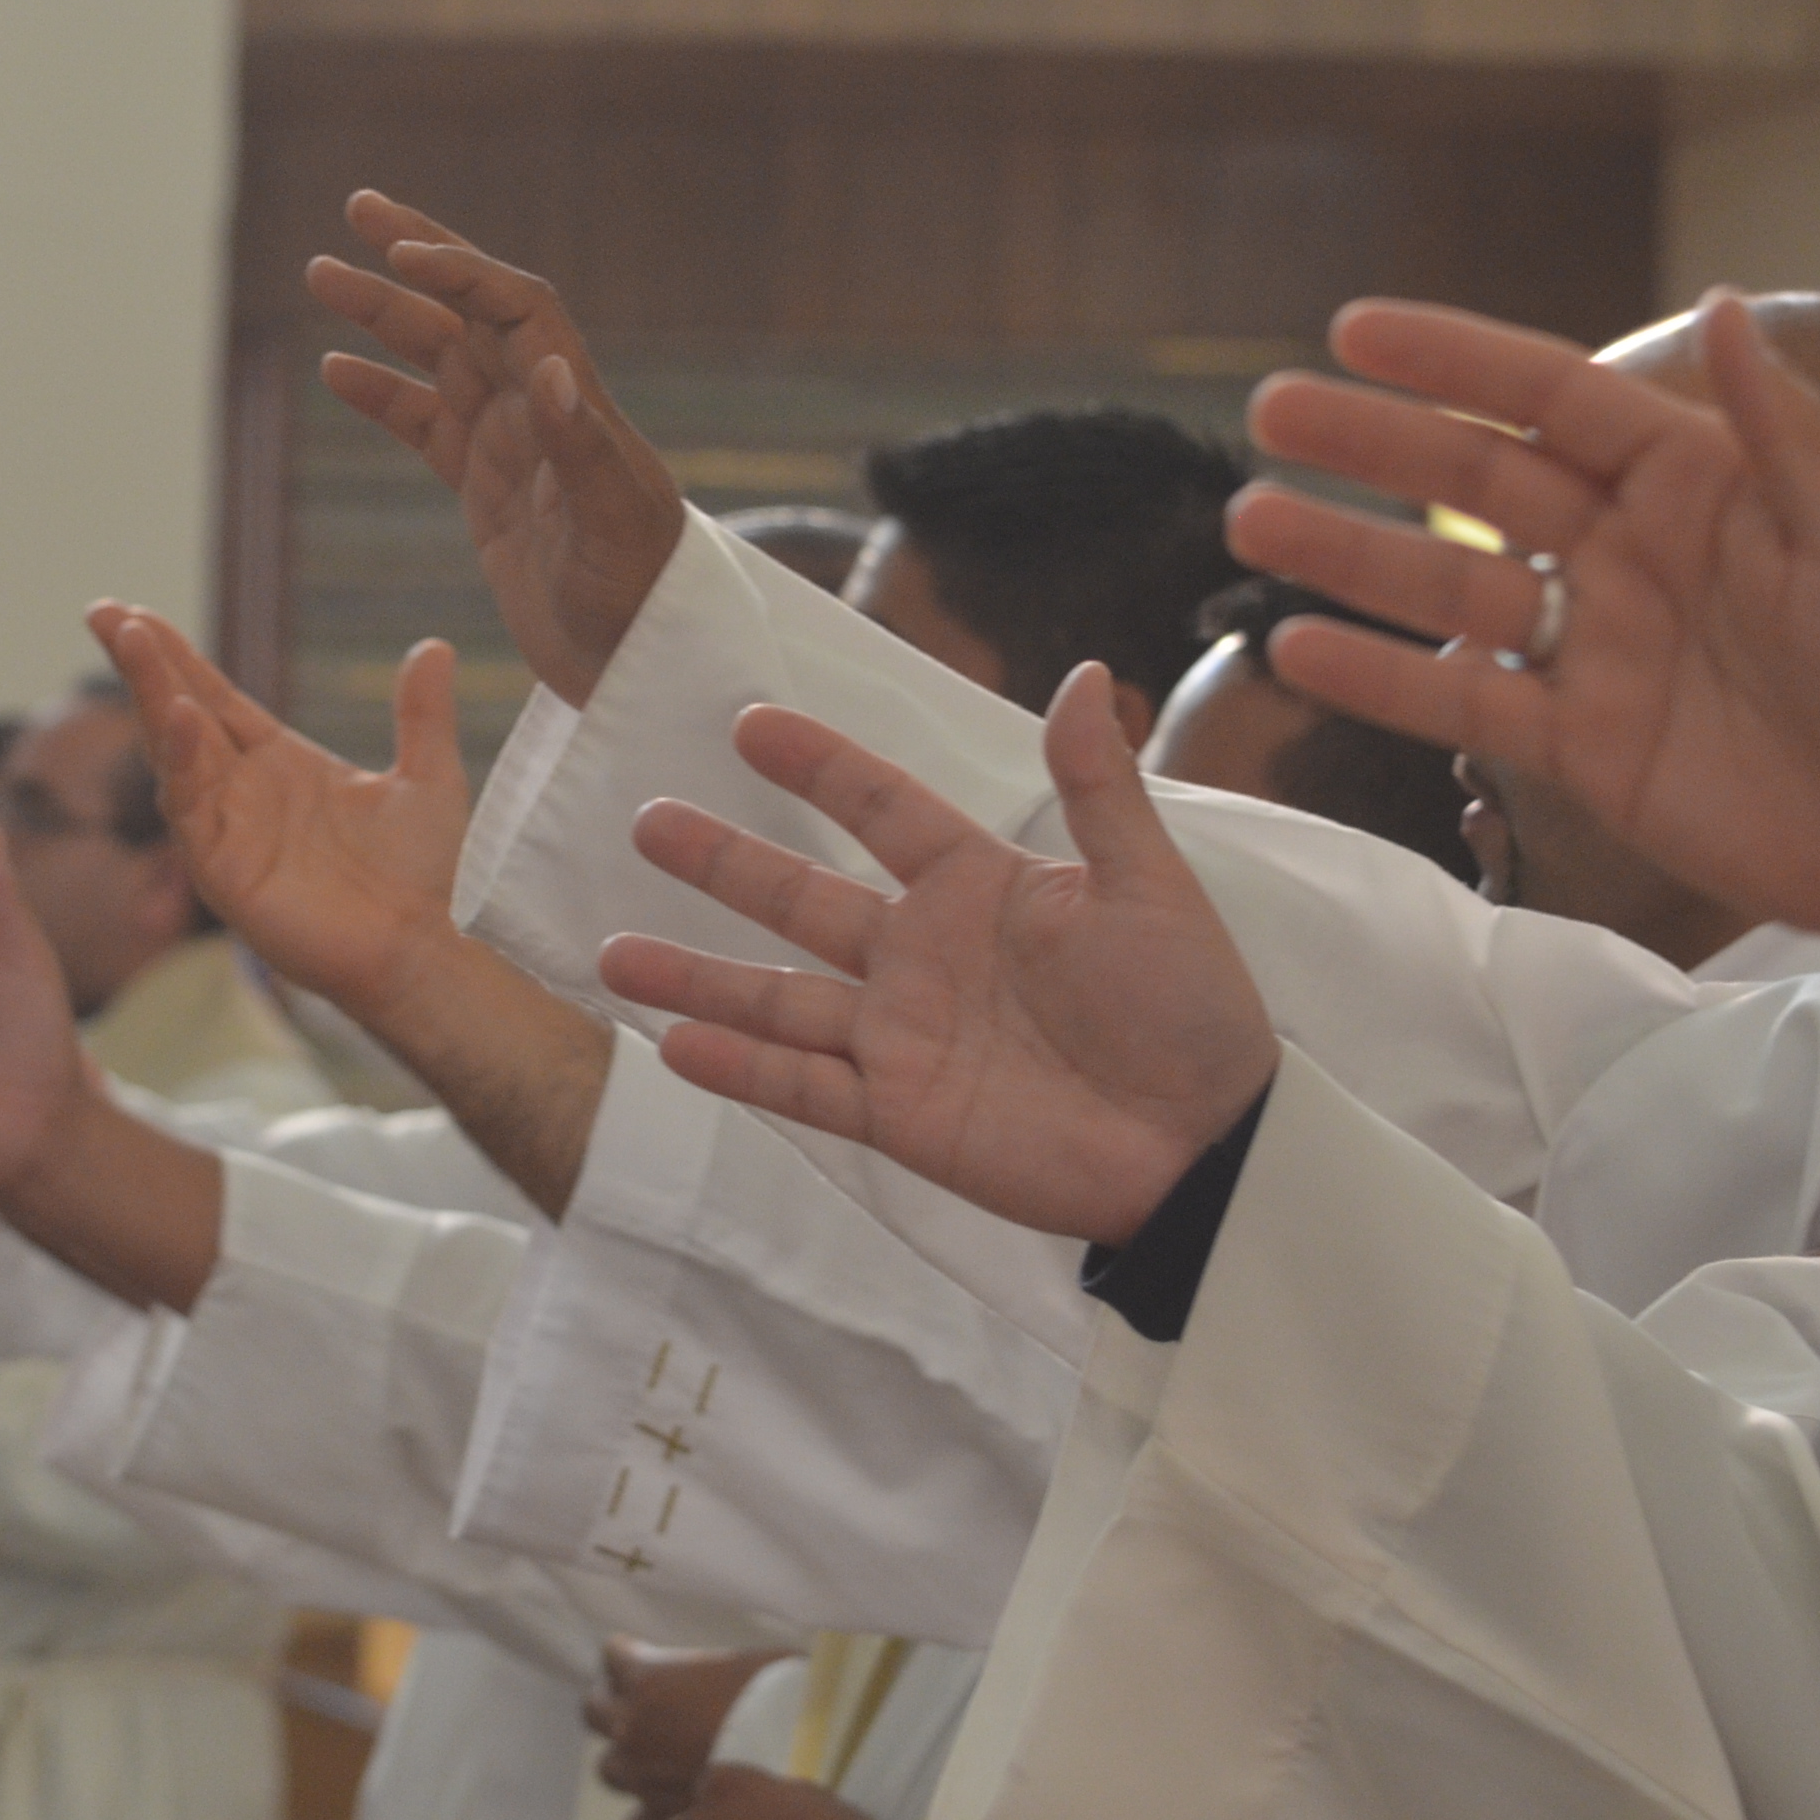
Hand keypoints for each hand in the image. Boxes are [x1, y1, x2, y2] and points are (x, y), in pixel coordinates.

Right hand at [89, 604, 469, 1022]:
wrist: (425, 947)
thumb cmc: (423, 877)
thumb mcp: (427, 777)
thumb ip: (421, 714)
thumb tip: (435, 646)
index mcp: (279, 765)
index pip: (214, 698)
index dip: (177, 657)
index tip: (136, 613)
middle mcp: (242, 793)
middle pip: (178, 714)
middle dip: (142, 664)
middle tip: (105, 611)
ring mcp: (226, 832)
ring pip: (173, 754)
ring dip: (153, 696)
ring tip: (135, 640)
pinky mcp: (222, 872)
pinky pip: (190, 809)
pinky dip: (181, 761)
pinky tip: (180, 715)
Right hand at [305, 191, 685, 702]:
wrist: (640, 661)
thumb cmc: (641, 595)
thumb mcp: (613, 526)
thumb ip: (581, 448)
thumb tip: (551, 370)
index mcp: (574, 405)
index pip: (517, 308)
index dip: (462, 271)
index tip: (401, 252)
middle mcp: (542, 409)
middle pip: (470, 309)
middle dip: (416, 256)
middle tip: (356, 207)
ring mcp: (510, 446)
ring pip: (437, 357)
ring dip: (382, 315)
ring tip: (320, 275)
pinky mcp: (485, 489)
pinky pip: (424, 424)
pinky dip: (381, 394)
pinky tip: (335, 370)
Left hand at [585, 1638, 795, 1819]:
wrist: (800, 1765)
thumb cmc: (781, 1701)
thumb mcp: (742, 1664)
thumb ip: (706, 1669)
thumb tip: (714, 1672)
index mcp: (646, 1679)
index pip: (613, 1656)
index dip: (630, 1655)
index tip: (640, 1657)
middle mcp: (631, 1728)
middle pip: (594, 1710)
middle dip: (614, 1704)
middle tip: (640, 1705)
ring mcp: (640, 1778)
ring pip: (609, 1768)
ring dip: (630, 1760)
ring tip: (658, 1758)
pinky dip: (652, 1811)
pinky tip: (676, 1804)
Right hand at [594, 666, 1278, 1246]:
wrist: (1207, 1145)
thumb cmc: (1193, 1010)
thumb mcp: (1150, 887)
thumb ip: (1100, 788)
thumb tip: (1091, 674)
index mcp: (981, 888)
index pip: (883, 809)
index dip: (819, 767)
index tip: (751, 723)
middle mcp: (925, 956)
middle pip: (802, 898)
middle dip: (724, 863)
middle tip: (648, 820)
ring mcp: (904, 1038)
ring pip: (778, 997)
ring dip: (697, 977)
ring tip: (612, 954)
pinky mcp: (901, 1115)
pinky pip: (804, 1087)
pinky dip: (740, 1068)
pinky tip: (673, 1045)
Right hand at [1229, 293, 1819, 1094]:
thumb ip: (1775, 429)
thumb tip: (1720, 305)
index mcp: (1701, 483)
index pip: (1554, 400)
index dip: (1455, 362)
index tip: (1356, 328)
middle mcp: (1633, 553)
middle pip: (1477, 483)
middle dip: (1373, 444)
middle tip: (1272, 413)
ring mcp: (1597, 650)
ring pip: (1448, 589)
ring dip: (1350, 554)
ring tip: (1252, 522)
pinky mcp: (1580, 747)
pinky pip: (1461, 702)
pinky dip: (1380, 677)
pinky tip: (1298, 649)